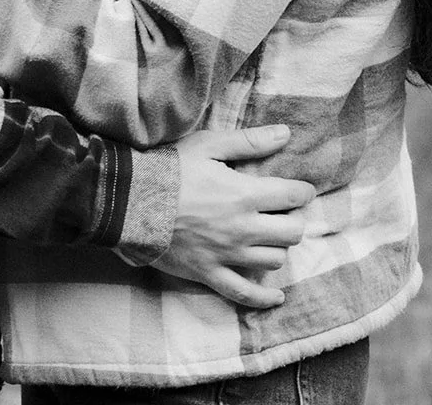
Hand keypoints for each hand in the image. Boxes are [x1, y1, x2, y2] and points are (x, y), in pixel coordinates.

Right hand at [157, 126, 314, 307]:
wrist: (130, 201)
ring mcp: (227, 255)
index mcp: (244, 194)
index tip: (300, 189)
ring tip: (270, 237)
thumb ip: (249, 142)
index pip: (292, 197)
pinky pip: (245, 293)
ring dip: (278, 248)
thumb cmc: (170, 168)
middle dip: (294, 221)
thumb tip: (285, 133)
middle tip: (284, 213)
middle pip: (291, 233)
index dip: (302, 192)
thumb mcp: (209, 145)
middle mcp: (242, 228)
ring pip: (273, 260)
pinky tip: (276, 295)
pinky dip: (264, 298)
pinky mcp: (210, 273)